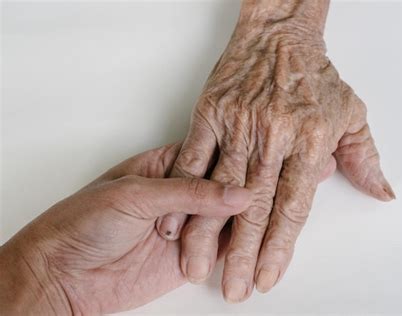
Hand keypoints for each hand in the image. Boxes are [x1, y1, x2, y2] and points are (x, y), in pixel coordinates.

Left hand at [0, 143, 251, 313]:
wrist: (63, 276)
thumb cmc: (83, 223)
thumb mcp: (136, 195)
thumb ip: (188, 193)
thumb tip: (236, 193)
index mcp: (165, 166)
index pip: (210, 155)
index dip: (235, 157)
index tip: (261, 158)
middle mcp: (180, 194)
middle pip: (224, 188)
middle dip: (243, 192)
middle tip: (267, 192)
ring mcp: (188, 226)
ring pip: (228, 219)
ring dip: (245, 222)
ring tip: (266, 219)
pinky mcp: (190, 257)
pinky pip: (221, 249)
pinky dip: (239, 248)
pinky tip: (255, 242)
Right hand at [157, 0, 394, 302]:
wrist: (278, 33)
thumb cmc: (312, 75)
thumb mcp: (351, 113)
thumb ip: (364, 158)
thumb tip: (381, 193)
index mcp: (309, 141)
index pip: (293, 208)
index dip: (279, 248)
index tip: (266, 276)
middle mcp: (273, 137)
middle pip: (255, 208)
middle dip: (241, 254)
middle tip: (231, 288)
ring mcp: (238, 126)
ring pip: (219, 190)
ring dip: (207, 234)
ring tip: (197, 268)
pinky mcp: (210, 114)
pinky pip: (193, 159)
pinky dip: (182, 193)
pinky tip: (173, 221)